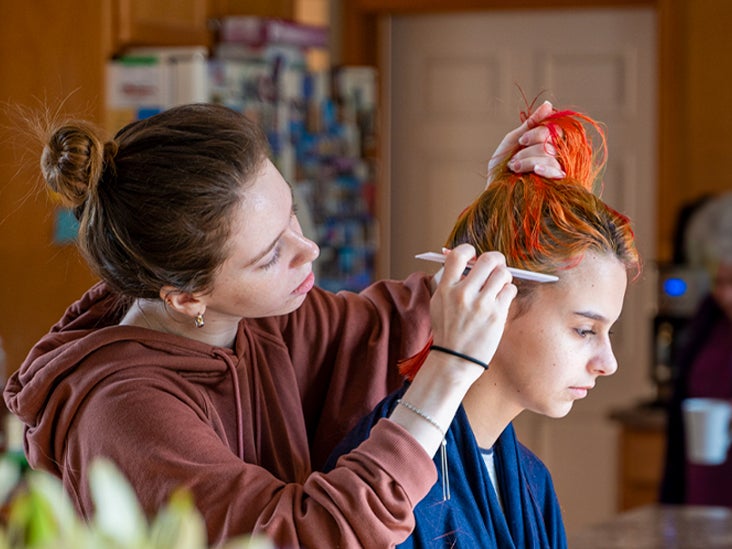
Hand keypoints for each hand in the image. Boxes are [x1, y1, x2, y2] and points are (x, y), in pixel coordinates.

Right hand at [429, 244, 515, 376]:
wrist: (454, 360)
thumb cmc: (448, 331)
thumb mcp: (438, 304)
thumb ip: (450, 283)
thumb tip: (467, 261)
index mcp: (445, 289)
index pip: (457, 255)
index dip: (469, 250)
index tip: (473, 255)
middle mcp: (462, 294)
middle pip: (488, 260)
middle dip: (496, 260)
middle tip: (496, 265)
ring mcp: (480, 305)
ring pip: (503, 274)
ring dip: (504, 277)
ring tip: (499, 285)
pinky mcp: (496, 315)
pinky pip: (510, 290)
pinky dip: (508, 291)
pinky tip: (501, 299)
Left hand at [487, 100, 565, 186]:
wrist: (494, 191)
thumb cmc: (502, 167)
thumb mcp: (514, 141)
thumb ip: (531, 124)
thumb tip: (549, 104)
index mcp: (547, 144)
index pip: (556, 130)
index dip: (538, 132)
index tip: (521, 141)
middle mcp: (556, 157)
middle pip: (552, 142)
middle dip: (528, 149)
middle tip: (513, 160)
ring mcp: (557, 172)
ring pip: (550, 156)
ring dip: (527, 161)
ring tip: (514, 169)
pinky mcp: (556, 186)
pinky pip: (556, 171)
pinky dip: (544, 169)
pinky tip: (535, 171)